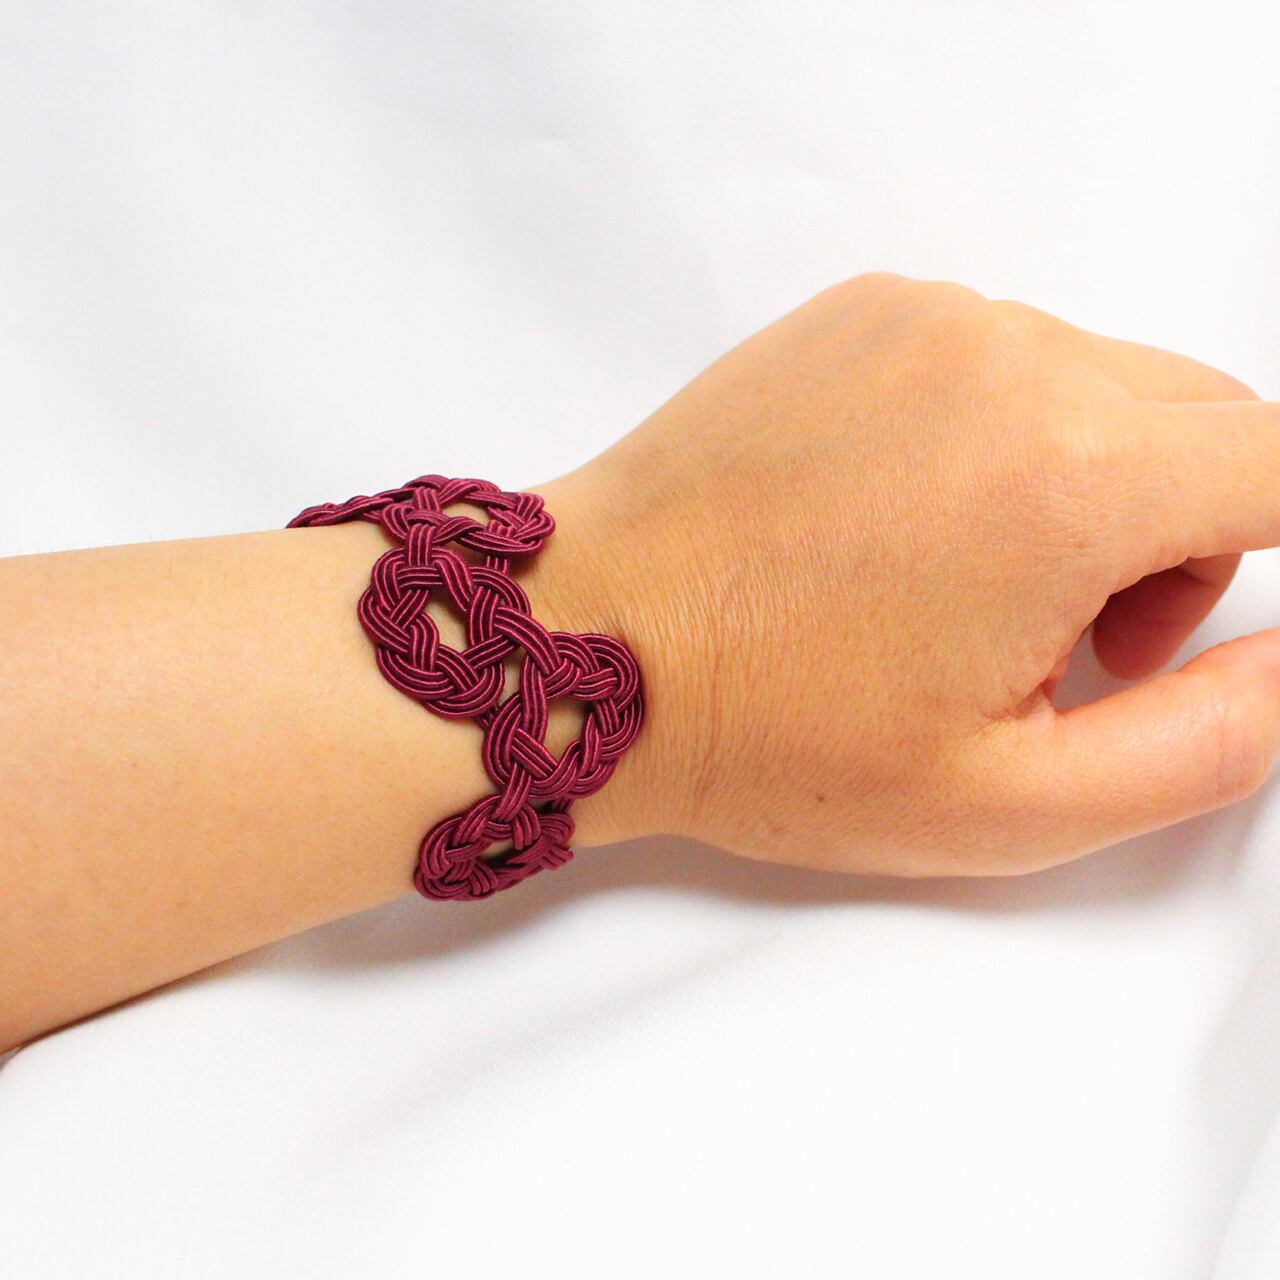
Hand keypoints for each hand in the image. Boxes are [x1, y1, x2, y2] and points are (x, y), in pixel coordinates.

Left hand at [534, 273, 1277, 875]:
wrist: (586, 644)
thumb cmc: (772, 735)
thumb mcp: (1010, 802)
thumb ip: (1204, 740)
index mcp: (1070, 474)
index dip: (1267, 551)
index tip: (1172, 634)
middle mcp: (1009, 356)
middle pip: (1202, 422)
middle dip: (1179, 538)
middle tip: (1072, 647)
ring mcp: (924, 316)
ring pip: (1098, 386)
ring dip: (1083, 486)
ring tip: (964, 592)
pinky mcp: (857, 312)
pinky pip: (996, 359)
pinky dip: (996, 435)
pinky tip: (897, 524)